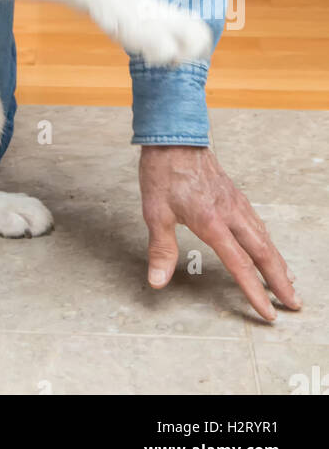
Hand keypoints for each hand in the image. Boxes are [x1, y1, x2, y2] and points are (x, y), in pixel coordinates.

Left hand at [139, 145, 300, 321]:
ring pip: (264, 237)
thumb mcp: (155, 212)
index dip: (254, 292)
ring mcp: (234, 202)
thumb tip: (158, 281)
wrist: (174, 135)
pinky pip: (257, 222)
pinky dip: (268, 240)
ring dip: (278, 262)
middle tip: (293, 304)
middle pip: (262, 253)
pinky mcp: (233, 194)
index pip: (240, 265)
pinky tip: (269, 246)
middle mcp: (230, 213)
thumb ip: (161, 249)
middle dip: (279, 281)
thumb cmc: (164, 171)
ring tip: (288, 281)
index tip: (268, 313)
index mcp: (212, 222)